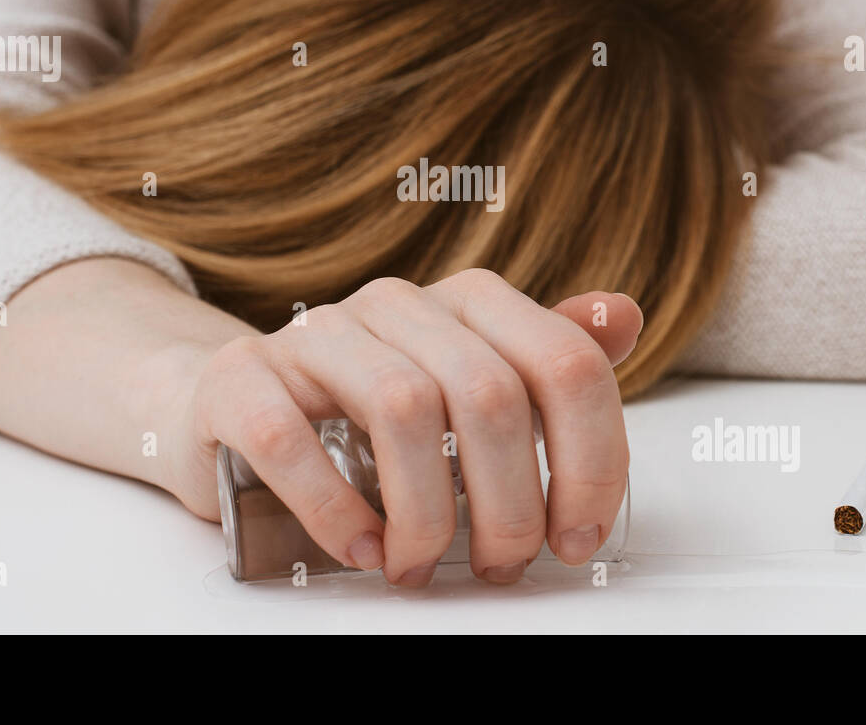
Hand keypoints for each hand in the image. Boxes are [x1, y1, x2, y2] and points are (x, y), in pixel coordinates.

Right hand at [176, 268, 640, 585]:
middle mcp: (398, 303)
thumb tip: (624, 318)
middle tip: (497, 563)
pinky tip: (362, 548)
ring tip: (420, 564)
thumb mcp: (471, 379)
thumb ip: (548, 359)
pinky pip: (292, 440)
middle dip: (509, 505)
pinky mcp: (241, 378)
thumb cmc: (369, 404)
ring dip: (426, 513)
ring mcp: (315, 334)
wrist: (241, 401)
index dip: (591, 461)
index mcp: (469, 300)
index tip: (576, 536)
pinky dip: (335, 510)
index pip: (566, 365)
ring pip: (402, 410)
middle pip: (490, 396)